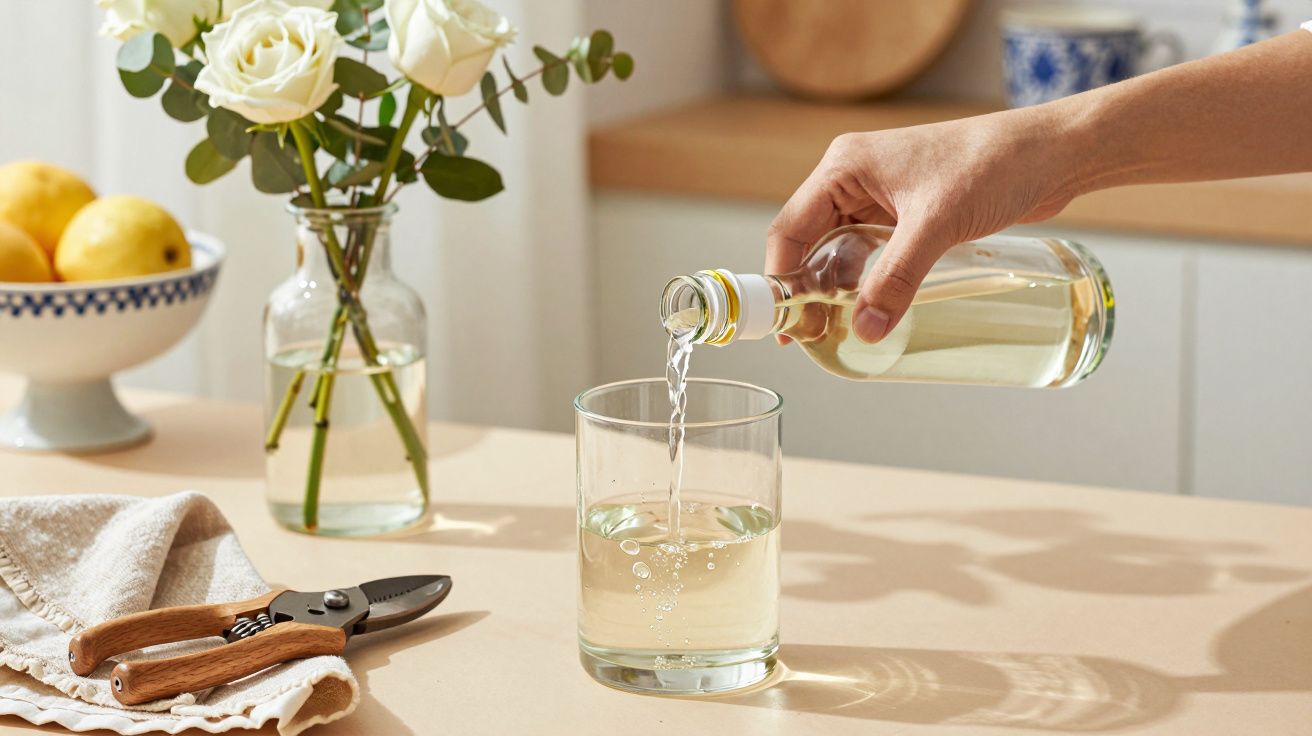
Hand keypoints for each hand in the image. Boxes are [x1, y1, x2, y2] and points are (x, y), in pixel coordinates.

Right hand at [765, 108, 1081, 342]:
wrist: (1052, 153)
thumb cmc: (993, 165)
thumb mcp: (937, 224)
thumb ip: (897, 278)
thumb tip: (864, 330)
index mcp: (845, 167)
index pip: (792, 229)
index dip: (782, 279)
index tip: (786, 323)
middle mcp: (854, 179)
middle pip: (811, 244)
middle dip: (808, 290)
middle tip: (815, 335)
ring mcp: (881, 197)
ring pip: (842, 252)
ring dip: (838, 290)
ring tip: (839, 331)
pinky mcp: (908, 214)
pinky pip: (873, 254)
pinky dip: (868, 283)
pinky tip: (872, 311)